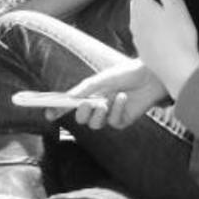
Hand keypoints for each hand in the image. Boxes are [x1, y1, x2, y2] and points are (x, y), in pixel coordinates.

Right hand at [45, 58, 167, 129]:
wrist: (149, 76)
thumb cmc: (125, 74)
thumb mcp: (101, 79)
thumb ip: (85, 89)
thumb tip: (68, 98)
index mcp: (90, 94)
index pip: (70, 105)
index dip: (58, 110)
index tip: (48, 113)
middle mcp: (97, 105)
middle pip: (81, 118)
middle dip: (82, 112)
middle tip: (87, 103)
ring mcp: (109, 115)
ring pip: (95, 124)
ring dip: (99, 113)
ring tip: (107, 101)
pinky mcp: (122, 121)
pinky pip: (113, 122)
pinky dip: (116, 109)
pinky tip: (124, 97)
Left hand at [130, 0, 198, 97]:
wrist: (178, 68)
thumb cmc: (180, 34)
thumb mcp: (175, 4)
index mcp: (141, 6)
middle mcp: (134, 20)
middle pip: (135, 1)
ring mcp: (136, 36)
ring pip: (136, 17)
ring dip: (143, 9)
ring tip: (156, 6)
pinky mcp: (141, 49)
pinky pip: (140, 31)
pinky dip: (146, 24)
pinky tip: (157, 28)